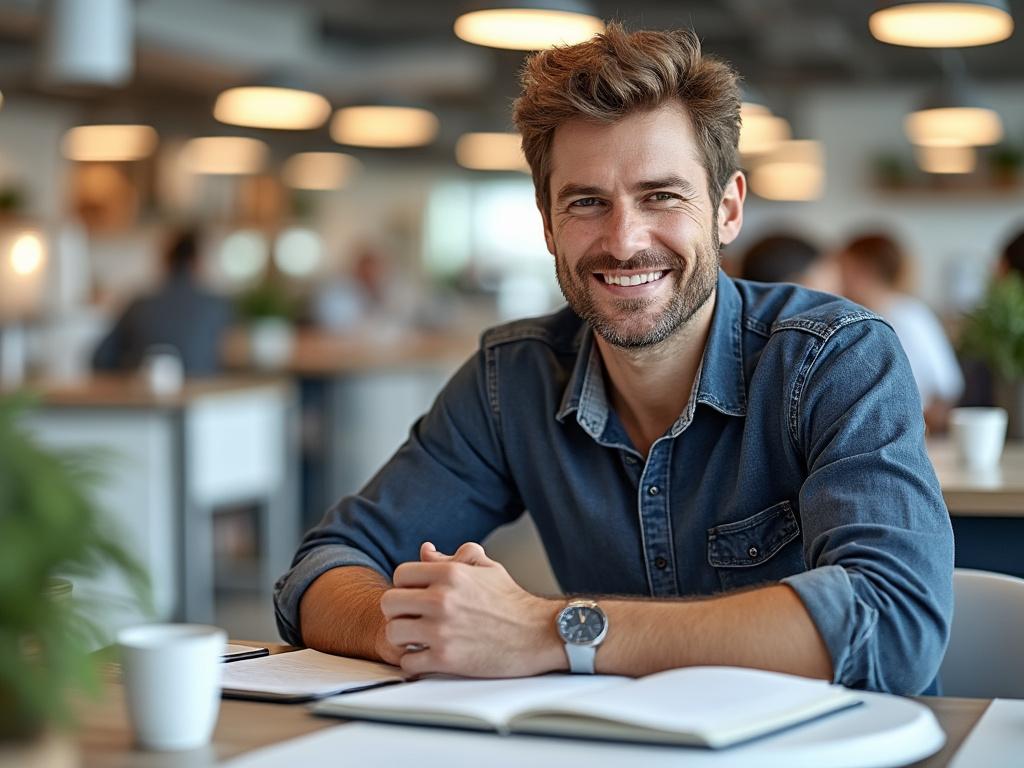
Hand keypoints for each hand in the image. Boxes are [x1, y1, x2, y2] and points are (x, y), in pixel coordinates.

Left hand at [380, 542, 562, 677]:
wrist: (538, 634)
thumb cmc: (512, 602)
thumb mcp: (486, 568)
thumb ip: (454, 557)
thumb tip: (425, 551)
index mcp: (451, 573)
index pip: (401, 574)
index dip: (406, 586)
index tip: (415, 596)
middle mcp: (442, 599)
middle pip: (389, 602)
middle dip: (399, 611)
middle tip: (411, 618)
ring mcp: (442, 630)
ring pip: (393, 632)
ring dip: (403, 637)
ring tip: (417, 639)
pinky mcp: (446, 659)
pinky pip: (407, 661)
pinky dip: (413, 662)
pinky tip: (426, 657)